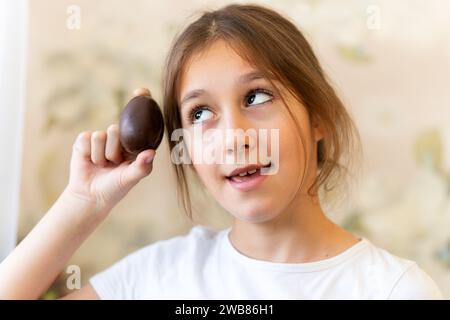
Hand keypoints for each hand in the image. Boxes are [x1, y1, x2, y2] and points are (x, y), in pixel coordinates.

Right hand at [65, 88, 156, 211]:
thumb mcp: (131, 179)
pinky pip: (87, 139)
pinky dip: (89, 154)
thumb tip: (152, 152)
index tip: (142, 91)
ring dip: (101, 156)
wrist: (90, 196)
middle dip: (114, 151)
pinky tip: (90, 162)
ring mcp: (100, 139)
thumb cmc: (116, 188)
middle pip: (116, 129)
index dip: (140, 102)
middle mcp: (118, 138)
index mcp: (133, 143)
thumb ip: (142, 167)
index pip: (139, 119)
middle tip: (113, 164)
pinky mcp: (83, 142)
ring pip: (101, 136)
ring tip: (103, 165)